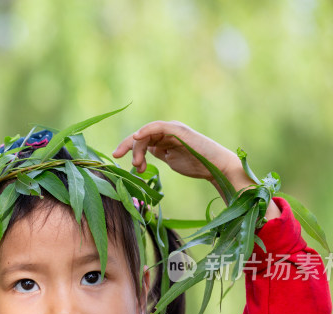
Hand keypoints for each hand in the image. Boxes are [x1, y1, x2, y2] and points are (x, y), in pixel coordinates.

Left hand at [113, 120, 243, 182]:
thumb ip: (158, 153)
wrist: (216, 167)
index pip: (140, 139)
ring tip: (137, 164)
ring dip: (137, 148)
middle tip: (123, 160)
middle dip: (128, 147)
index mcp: (163, 137)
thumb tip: (141, 155)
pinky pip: (158, 126)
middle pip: (140, 136)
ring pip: (146, 134)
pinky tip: (137, 136)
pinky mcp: (178, 130)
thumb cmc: (196, 165)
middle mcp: (166, 131)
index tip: (117, 158)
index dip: (127, 147)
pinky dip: (146, 130)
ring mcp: (172, 129)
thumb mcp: (171, 159)